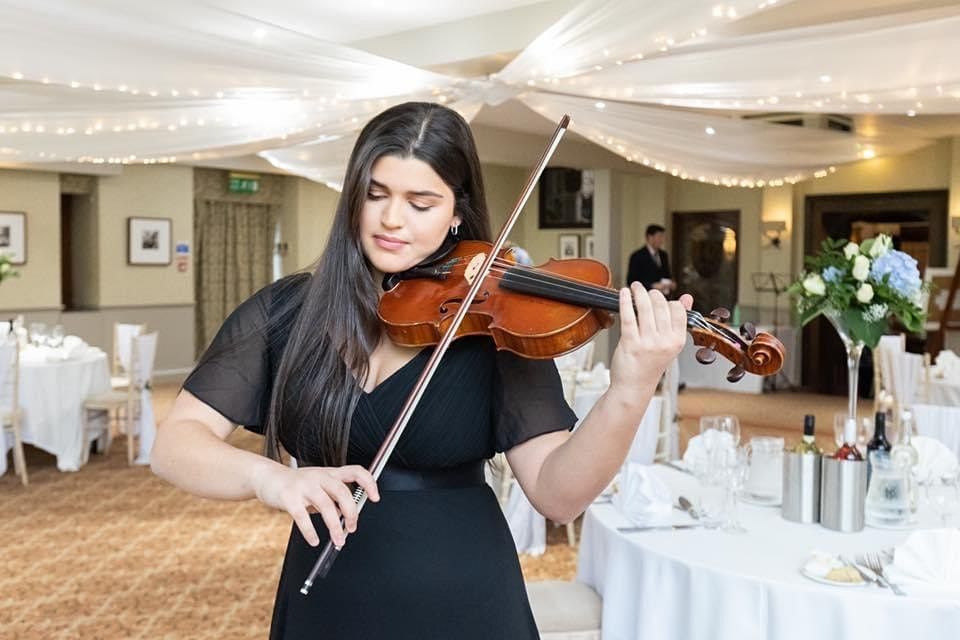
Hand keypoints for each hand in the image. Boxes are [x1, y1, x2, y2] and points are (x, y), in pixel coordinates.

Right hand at [252, 463, 379, 547]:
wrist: (268, 477)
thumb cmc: (296, 484)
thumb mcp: (318, 486)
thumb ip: (332, 499)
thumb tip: (345, 518)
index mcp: (329, 473)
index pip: (355, 471)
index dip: (368, 483)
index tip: (375, 497)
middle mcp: (319, 476)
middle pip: (342, 492)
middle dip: (351, 512)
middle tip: (352, 528)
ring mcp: (304, 485)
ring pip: (326, 506)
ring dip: (334, 527)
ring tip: (337, 540)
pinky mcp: (289, 497)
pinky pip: (302, 516)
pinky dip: (310, 531)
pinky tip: (314, 540)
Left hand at [609, 284, 691, 401]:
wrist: (634, 387)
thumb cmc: (650, 365)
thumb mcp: (670, 344)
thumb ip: (679, 321)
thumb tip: (687, 298)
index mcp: (677, 341)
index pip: (678, 310)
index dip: (668, 300)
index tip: (659, 297)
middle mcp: (664, 341)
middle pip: (661, 306)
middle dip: (652, 293)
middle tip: (644, 289)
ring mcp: (647, 342)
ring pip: (645, 308)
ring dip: (638, 292)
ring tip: (634, 287)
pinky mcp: (630, 343)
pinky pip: (628, 316)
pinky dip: (625, 301)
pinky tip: (623, 293)